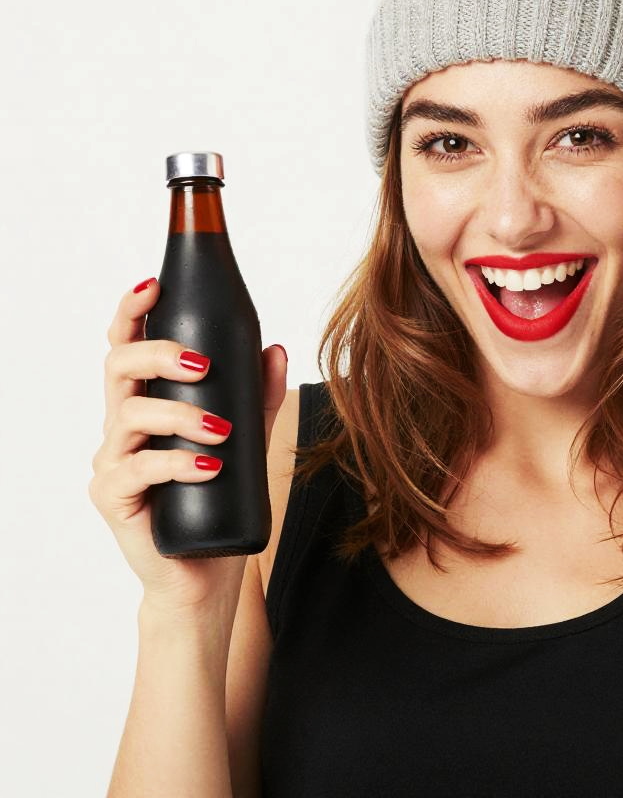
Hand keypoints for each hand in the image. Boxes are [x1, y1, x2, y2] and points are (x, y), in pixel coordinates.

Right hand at [89, 277, 288, 614]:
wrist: (205, 570)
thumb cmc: (220, 497)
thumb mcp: (249, 438)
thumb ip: (257, 395)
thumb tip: (276, 347)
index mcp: (149, 401)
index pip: (129, 345)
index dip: (134, 311)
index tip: (154, 284)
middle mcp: (124, 425)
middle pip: (119, 367)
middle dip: (158, 352)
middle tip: (202, 363)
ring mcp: (114, 461)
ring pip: (128, 414)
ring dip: (179, 414)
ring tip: (223, 430)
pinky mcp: (115, 498)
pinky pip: (135, 469)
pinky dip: (174, 463)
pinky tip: (208, 465)